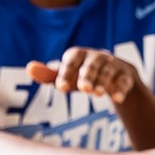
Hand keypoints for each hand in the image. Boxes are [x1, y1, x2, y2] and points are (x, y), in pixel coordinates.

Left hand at [28, 46, 151, 110]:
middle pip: (91, 65)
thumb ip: (49, 75)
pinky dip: (121, 89)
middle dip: (87, 76)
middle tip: (84, 89)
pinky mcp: (125, 75)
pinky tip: (117, 99)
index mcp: (78, 55)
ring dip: (102, 82)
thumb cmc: (82, 74)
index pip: (71, 61)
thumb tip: (29, 68)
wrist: (113, 74)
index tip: (61, 88)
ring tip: (96, 94)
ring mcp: (112, 65)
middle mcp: (96, 57)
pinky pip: (124, 81)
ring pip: (108, 72)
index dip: (66, 73)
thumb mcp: (66, 75)